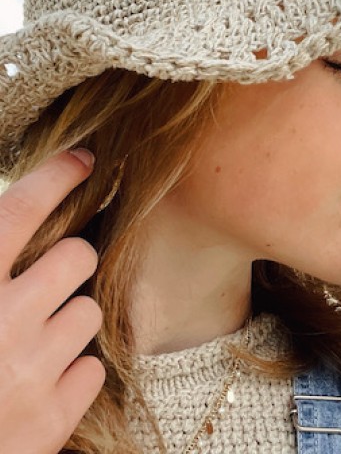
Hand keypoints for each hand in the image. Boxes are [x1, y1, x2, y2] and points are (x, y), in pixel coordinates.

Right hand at [0, 149, 104, 453]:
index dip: (55, 176)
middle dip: (67, 263)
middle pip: (77, 256)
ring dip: (67, 322)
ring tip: (30, 344)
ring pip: (89, 311)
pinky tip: (37, 385)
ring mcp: (28, 373)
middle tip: (46, 282)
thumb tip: (9, 232)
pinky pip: (91, 369)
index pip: (19, 209)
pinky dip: (71, 373)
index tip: (82, 160)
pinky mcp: (50, 420)